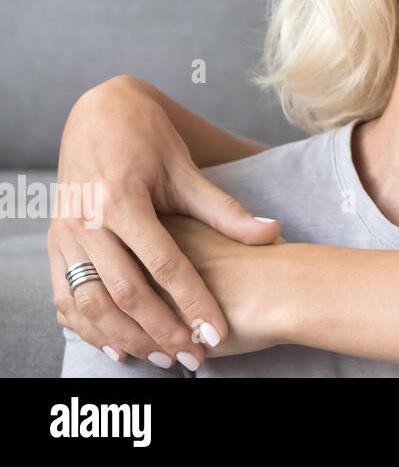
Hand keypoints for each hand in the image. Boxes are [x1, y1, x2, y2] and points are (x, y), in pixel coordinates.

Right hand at [48, 76, 281, 369]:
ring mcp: (65, 236)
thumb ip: (223, 209)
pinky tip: (118, 347)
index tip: (216, 332)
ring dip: (127, 337)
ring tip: (164, 358)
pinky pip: (66, 297)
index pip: (164, 265)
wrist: (98, 113)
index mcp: (123, 201)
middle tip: (194, 358)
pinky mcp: (55, 244)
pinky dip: (89, 328)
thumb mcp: (185, 169)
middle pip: (126, 292)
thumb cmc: (147, 138)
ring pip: (92, 303)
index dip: (192, 302)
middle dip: (162, 331)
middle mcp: (87, 223)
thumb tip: (271, 233)